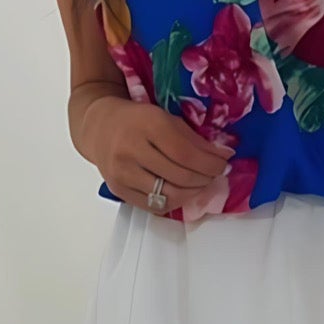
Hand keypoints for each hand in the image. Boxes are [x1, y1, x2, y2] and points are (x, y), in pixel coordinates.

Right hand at [83, 95, 235, 214]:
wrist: (99, 126)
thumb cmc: (138, 120)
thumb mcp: (166, 118)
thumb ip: (194, 138)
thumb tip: (224, 156)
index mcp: (147, 125)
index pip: (187, 155)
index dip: (211, 164)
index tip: (224, 164)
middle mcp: (131, 150)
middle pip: (180, 177)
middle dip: (206, 178)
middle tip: (215, 174)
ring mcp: (122, 173)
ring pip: (169, 195)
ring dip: (193, 193)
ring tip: (201, 183)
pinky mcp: (118, 190)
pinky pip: (155, 206)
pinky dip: (175, 202)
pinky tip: (182, 191)